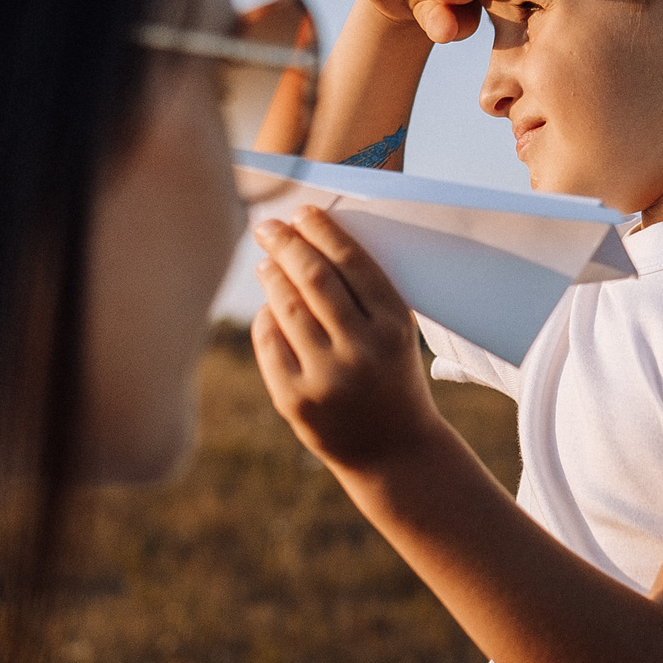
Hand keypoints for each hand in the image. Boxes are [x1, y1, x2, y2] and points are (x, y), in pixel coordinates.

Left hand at [248, 208, 444, 471]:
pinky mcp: (296, 399)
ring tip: (268, 261)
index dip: (323, 230)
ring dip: (273, 275)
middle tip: (269, 226)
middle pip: (314, 278)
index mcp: (393, 326)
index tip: (304, 211)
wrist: (393, 451)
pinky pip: (270, 342)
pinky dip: (267, 317)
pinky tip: (269, 306)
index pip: (352, 262)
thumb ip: (363, 293)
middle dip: (287, 243)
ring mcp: (327, 377)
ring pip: (287, 307)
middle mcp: (361, 350)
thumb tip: (310, 238)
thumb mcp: (395, 333)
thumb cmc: (391, 376)